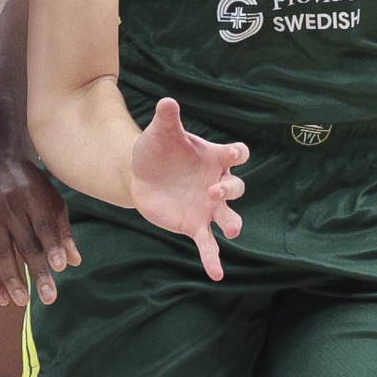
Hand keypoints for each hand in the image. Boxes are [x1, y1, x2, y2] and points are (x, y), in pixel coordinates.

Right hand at [0, 148, 77, 307]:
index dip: (51, 246)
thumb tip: (74, 261)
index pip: (42, 225)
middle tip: (49, 297)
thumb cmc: (33, 188)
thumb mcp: (53, 201)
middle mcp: (8, 208)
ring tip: (23, 301)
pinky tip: (3, 298)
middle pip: (23, 243)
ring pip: (0, 253)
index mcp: (31, 197)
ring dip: (11, 279)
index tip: (60, 267)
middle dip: (36, 271)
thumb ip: (63, 231)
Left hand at [128, 98, 247, 281]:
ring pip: (228, 217)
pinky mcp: (195, 225)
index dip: (237, 155)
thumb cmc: (156, 150)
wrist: (139, 175)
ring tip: (232, 230)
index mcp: (213, 158)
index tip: (234, 155)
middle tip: (213, 192)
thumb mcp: (160, 134)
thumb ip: (167, 120)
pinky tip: (217, 274)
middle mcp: (217, 183)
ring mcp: (208, 207)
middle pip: (236, 188)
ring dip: (232, 223)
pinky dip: (212, 259)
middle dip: (230, 191)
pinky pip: (208, 244)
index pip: (236, 155)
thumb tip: (167, 102)